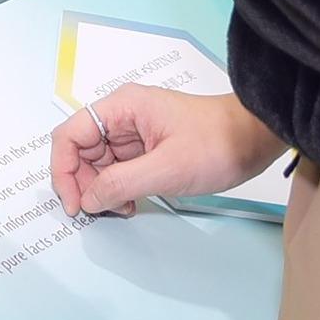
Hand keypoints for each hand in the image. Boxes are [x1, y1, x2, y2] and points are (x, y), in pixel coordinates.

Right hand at [49, 85, 285, 219]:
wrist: (255, 139)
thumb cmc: (217, 144)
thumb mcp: (167, 168)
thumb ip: (121, 183)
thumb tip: (87, 200)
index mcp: (121, 108)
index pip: (70, 136)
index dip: (64, 171)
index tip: (75, 205)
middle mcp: (121, 117)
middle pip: (81, 151)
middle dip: (85, 184)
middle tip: (102, 211)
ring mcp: (134, 132)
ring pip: (98, 164)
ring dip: (103, 190)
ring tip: (124, 208)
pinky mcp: (146, 148)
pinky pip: (118, 169)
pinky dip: (119, 189)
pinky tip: (132, 203)